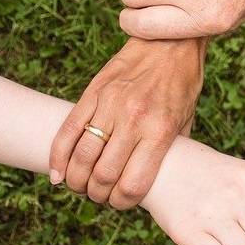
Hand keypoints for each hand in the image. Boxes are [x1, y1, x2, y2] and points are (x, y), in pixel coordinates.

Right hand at [49, 37, 205, 208]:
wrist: (171, 41)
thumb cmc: (183, 83)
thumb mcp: (187, 119)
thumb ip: (171, 150)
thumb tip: (157, 179)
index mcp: (160, 130)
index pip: (132, 184)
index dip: (122, 203)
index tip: (121, 202)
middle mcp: (134, 119)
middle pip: (103, 176)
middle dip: (98, 195)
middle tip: (99, 195)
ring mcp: (110, 104)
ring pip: (81, 156)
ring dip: (76, 180)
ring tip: (80, 185)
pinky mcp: (93, 91)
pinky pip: (68, 130)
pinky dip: (58, 157)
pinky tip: (58, 173)